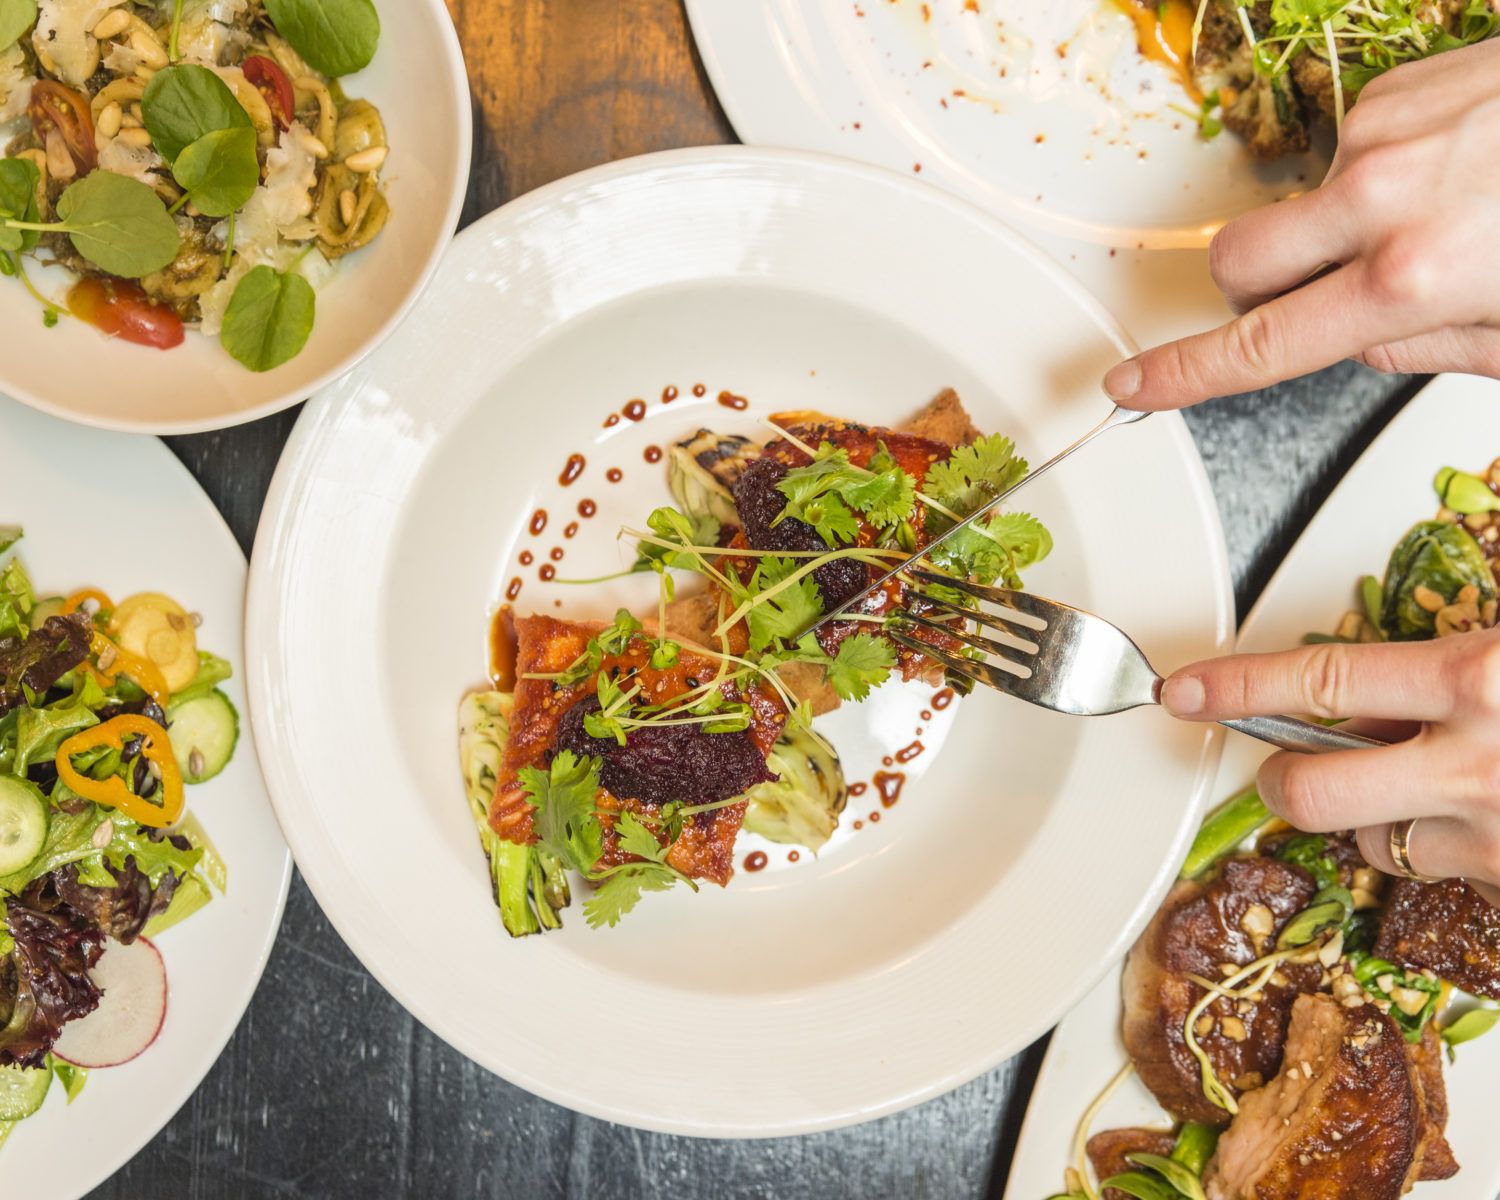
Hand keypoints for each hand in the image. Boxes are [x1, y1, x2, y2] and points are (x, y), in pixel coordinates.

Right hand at [1101, 39, 1499, 410]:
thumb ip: (1426, 349)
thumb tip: (1361, 339)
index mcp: (1413, 277)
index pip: (1263, 344)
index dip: (1189, 372)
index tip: (1135, 381)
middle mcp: (1382, 198)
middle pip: (1238, 261)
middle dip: (1253, 291)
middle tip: (1311, 299)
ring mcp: (1382, 135)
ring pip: (1299, 207)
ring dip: (1337, 228)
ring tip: (1439, 219)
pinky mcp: (1396, 89)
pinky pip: (1347, 152)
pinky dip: (1380, 175)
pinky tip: (1452, 172)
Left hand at [1160, 632, 1499, 906]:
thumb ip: (1434, 671)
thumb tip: (1353, 706)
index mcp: (1474, 681)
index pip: (1321, 681)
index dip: (1240, 687)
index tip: (1185, 692)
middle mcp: (1474, 764)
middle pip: (1312, 791)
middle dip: (1284, 781)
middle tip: (1288, 768)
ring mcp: (1493, 837)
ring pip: (1376, 844)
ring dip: (1385, 817)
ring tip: (1446, 782)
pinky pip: (1444, 875)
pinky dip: (1453, 849)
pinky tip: (1492, 816)